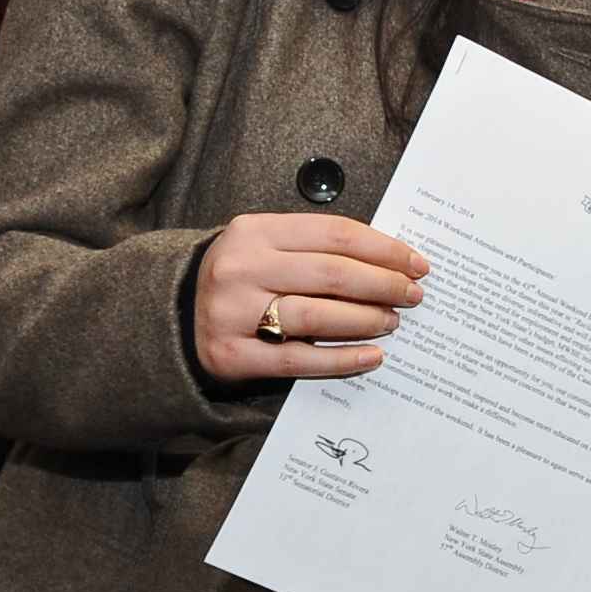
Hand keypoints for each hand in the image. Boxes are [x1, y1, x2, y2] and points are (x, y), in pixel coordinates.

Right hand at [193, 213, 426, 384]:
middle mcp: (240, 268)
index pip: (335, 234)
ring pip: (316, 316)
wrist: (175, 316)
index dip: (383, 249)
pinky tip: (371, 356)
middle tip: (413, 294)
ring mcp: (231, 313)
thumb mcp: (266, 246)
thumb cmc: (241, 278)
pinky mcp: (231, 355)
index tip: (415, 263)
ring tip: (393, 321)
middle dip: (383, 285)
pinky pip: (298, 360)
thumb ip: (316, 247)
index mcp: (253, 231)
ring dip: (365, 320)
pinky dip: (341, 359)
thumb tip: (390, 260)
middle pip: (331, 274)